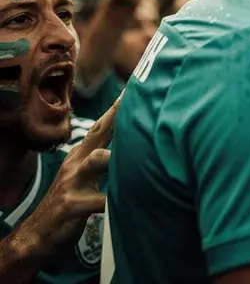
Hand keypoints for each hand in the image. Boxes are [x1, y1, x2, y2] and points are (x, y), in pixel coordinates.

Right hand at [19, 95, 119, 259]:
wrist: (38, 233)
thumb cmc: (72, 200)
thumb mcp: (86, 175)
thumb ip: (106, 158)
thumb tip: (137, 143)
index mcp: (82, 154)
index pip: (102, 126)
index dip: (117, 108)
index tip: (134, 89)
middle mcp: (77, 163)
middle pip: (98, 133)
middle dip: (116, 117)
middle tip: (135, 103)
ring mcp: (73, 183)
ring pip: (95, 161)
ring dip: (112, 156)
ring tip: (133, 155)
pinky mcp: (72, 206)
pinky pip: (99, 202)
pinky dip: (115, 202)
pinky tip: (131, 202)